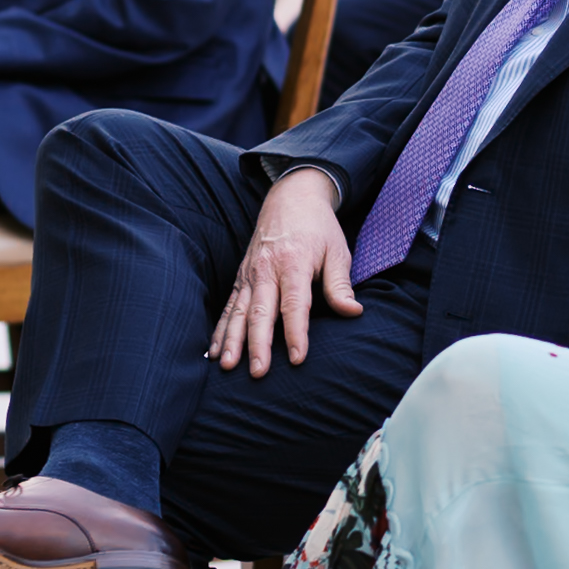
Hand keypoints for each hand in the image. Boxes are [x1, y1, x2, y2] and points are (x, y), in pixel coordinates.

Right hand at [209, 168, 361, 378]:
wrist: (291, 197)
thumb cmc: (318, 227)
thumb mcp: (337, 250)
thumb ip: (340, 284)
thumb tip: (353, 312)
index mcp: (293, 262)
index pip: (294, 304)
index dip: (296, 332)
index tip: (297, 358)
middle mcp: (267, 269)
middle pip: (261, 311)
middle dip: (258, 344)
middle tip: (258, 372)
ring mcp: (249, 274)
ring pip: (239, 312)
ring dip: (232, 341)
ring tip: (227, 367)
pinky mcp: (240, 277)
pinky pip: (228, 306)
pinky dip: (220, 329)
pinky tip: (214, 352)